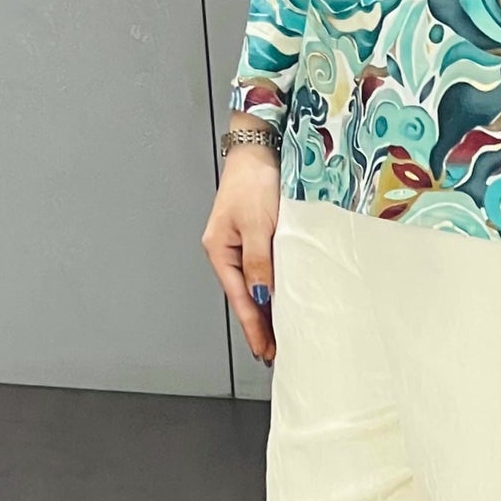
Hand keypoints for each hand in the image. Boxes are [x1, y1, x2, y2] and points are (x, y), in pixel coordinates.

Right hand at [203, 141, 280, 363]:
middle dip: (258, 325)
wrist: (258, 149)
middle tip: (274, 351)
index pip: (240, 299)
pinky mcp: (253, 235)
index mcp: (220, 251)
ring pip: (253, 285)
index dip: (253, 327)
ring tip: (279, 333)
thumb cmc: (254, 182)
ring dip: (265, 309)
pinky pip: (261, 269)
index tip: (264, 351)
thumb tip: (262, 296)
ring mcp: (239, 244)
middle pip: (244, 296)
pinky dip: (270, 287)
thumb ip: (259, 262)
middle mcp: (226, 251)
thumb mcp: (258, 224)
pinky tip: (280, 298)